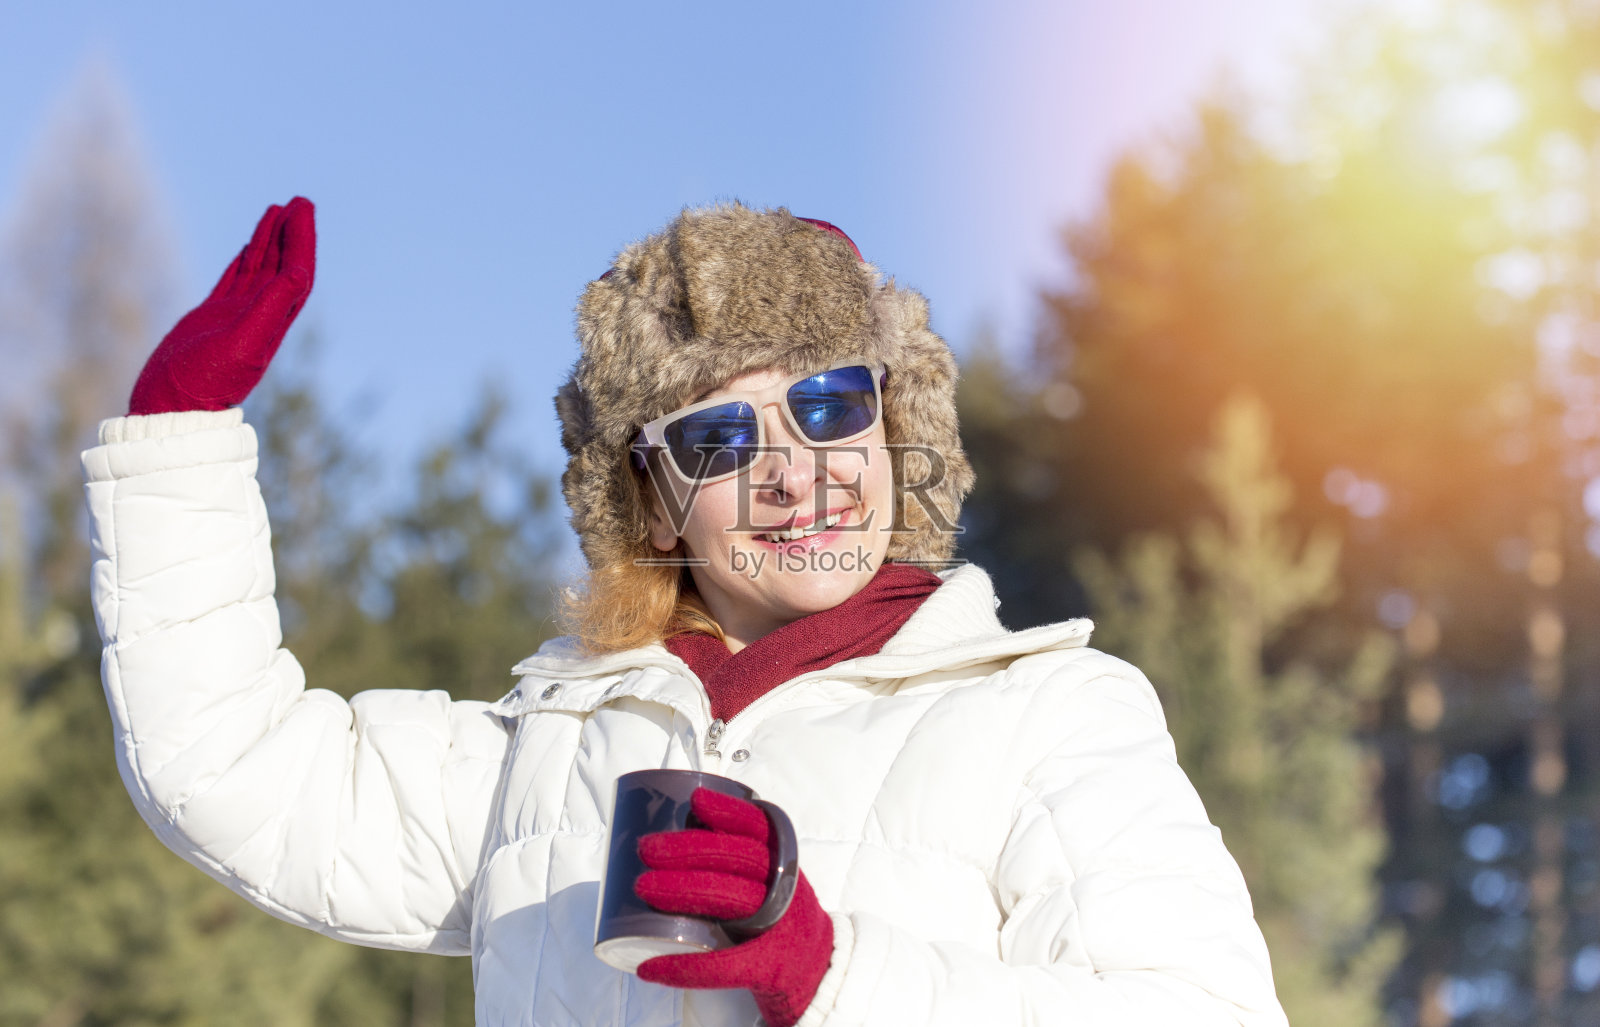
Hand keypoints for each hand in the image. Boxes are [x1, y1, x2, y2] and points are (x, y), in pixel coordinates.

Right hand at [128, 197, 315, 414]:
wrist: (171, 408)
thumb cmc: (204, 381)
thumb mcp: (242, 342)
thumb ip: (270, 307)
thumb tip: (299, 273)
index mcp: (272, 322)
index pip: (295, 272)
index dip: (302, 240)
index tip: (304, 208)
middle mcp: (259, 317)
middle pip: (282, 266)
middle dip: (292, 234)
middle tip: (300, 201)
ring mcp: (235, 316)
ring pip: (259, 269)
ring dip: (269, 241)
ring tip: (278, 210)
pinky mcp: (211, 318)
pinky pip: (234, 281)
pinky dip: (243, 260)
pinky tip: (247, 245)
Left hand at [635, 788, 832, 1026]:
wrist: (819, 968)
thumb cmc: (782, 916)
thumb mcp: (773, 879)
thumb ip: (739, 858)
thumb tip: (678, 835)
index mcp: (781, 864)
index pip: (758, 829)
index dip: (728, 813)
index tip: (696, 801)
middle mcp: (781, 890)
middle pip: (736, 859)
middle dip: (688, 850)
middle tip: (647, 849)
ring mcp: (774, 928)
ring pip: (727, 899)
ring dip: (682, 891)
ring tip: (644, 887)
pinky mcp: (762, 967)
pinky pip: (719, 966)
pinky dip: (682, 967)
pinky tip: (649, 966)